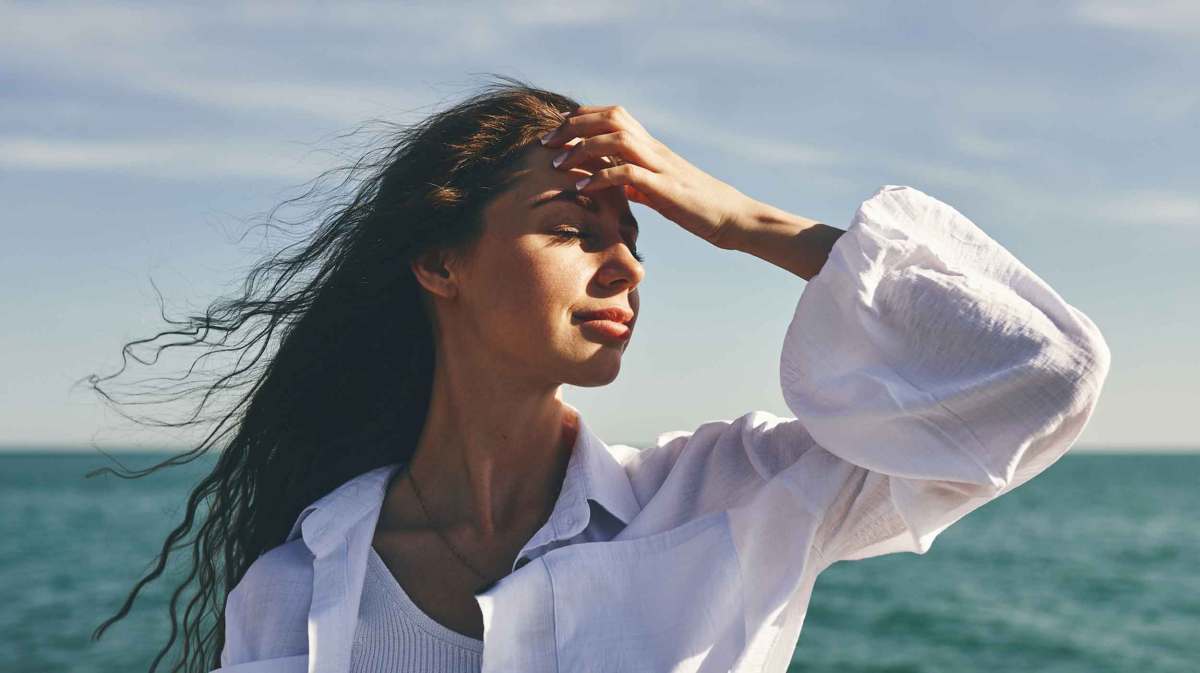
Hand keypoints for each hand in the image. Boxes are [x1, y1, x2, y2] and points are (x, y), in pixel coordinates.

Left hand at [540, 104, 756, 249]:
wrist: (732, 218)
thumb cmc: (697, 208)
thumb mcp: (660, 193)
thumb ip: (637, 183)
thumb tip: (614, 184)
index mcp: (652, 147)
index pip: (613, 114)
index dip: (581, 116)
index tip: (555, 132)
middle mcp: (654, 149)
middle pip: (610, 117)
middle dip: (573, 125)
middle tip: (546, 143)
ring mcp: (660, 166)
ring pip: (616, 138)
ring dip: (582, 148)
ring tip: (557, 164)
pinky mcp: (665, 188)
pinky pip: (628, 173)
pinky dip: (600, 177)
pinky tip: (582, 188)